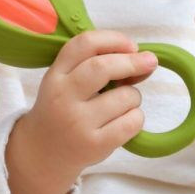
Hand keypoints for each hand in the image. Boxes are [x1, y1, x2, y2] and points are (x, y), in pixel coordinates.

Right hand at [13, 31, 157, 192]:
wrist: (44, 153)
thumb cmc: (65, 109)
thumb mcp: (67, 83)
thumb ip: (97, 67)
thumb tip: (143, 60)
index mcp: (56, 75)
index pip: (84, 44)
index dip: (114, 39)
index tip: (132, 45)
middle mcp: (63, 97)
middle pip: (103, 67)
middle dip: (133, 62)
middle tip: (150, 61)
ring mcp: (78, 122)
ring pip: (125, 96)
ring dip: (133, 96)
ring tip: (122, 104)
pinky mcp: (94, 145)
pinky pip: (132, 121)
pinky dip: (136, 117)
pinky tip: (124, 121)